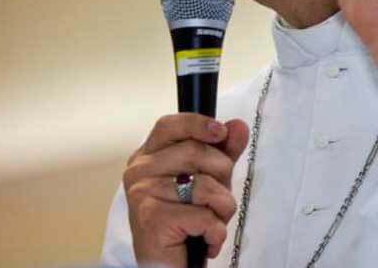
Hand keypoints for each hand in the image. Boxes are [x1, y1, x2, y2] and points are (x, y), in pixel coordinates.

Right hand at [124, 114, 248, 267]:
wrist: (166, 266)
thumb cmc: (186, 221)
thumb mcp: (209, 179)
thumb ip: (222, 151)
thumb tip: (238, 126)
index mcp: (148, 156)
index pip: (169, 125)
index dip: (197, 124)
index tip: (220, 132)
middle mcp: (139, 171)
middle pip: (196, 152)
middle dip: (222, 176)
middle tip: (217, 199)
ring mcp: (143, 194)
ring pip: (205, 185)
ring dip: (223, 208)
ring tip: (212, 222)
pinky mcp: (152, 220)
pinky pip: (205, 216)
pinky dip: (216, 232)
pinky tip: (206, 240)